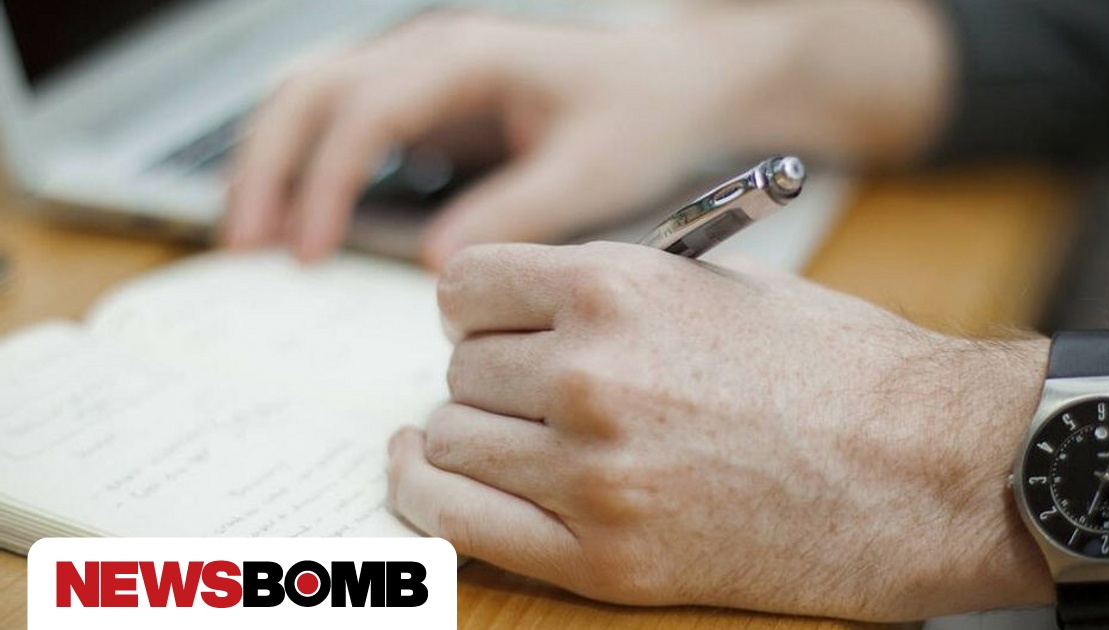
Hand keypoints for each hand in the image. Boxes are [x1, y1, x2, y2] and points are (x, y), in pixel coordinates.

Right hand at [222, 11, 753, 267]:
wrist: (673, 85)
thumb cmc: (641, 117)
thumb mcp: (590, 172)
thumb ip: (516, 213)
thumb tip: (437, 266)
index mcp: (468, 58)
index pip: (366, 110)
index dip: (325, 181)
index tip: (307, 251)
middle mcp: (432, 50)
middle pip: (311, 90)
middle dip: (266, 165)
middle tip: (243, 247)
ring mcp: (422, 70)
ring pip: (312, 96)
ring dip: (269, 160)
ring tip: (247, 235)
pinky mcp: (424, 99)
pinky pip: (341, 120)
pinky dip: (304, 162)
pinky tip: (295, 216)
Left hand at [387, 241, 1052, 619]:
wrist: (927, 469)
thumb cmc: (839, 369)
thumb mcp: (721, 286)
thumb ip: (611, 290)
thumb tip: (529, 308)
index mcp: (618, 288)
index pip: (467, 286)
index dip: (476, 306)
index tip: (491, 324)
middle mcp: (591, 374)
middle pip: (461, 369)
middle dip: (491, 374)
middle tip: (531, 388)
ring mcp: (593, 472)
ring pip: (452, 441)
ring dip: (472, 435)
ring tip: (508, 435)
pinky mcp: (606, 557)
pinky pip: (461, 522)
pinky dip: (430, 496)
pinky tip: (430, 475)